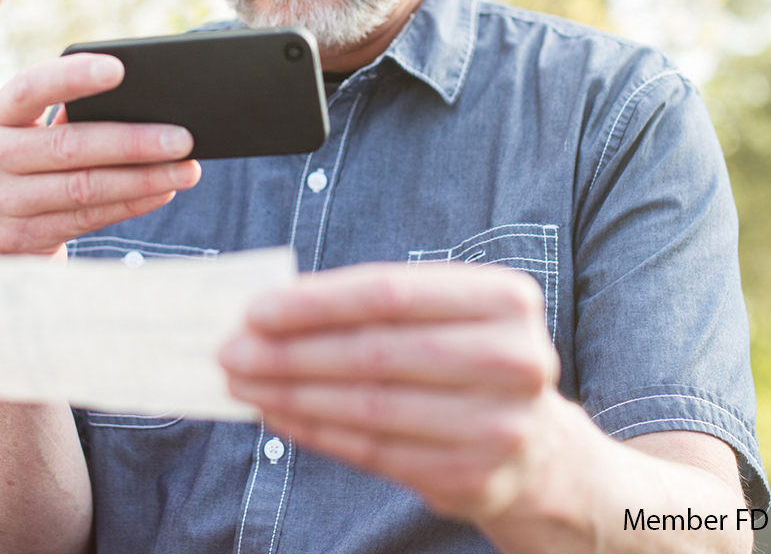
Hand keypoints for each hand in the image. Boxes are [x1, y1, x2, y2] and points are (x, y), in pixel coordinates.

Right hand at [0, 52, 200, 256]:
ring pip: (84, 186)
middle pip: (68, 145)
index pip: (30, 88)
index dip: (72, 77)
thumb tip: (142, 108)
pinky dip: (130, 203)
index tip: (118, 69)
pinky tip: (161, 192)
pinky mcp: (17, 240)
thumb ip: (65, 121)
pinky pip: (86, 218)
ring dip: (143, 178)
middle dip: (132, 140)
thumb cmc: (27, 174)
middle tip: (183, 137)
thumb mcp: (28, 141)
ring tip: (185, 170)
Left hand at [219, 263, 561, 521]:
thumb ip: (370, 304)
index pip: (389, 293)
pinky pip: (373, 451)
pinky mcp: (473, 477)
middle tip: (231, 350)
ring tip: (243, 383)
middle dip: (291, 352)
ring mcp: (498, 425)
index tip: (255, 310)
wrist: (538, 449)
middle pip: (375, 352)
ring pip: (368, 406)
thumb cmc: (465, 358)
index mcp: (505, 299)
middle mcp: (513, 360)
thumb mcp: (441, 314)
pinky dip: (315, 430)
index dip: (316, 302)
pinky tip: (278, 414)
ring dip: (291, 393)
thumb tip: (269, 306)